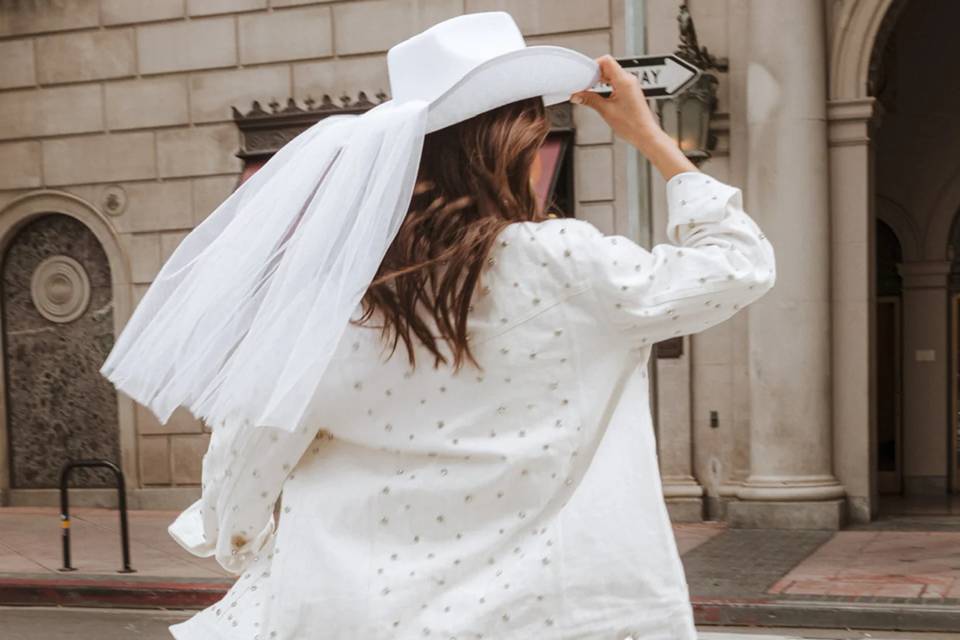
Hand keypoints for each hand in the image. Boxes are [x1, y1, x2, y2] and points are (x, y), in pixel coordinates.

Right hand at [570, 55, 696, 179]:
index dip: (593, 65)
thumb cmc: (632, 125)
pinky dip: (605, 85)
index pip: (606, 61)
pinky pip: (615, 82)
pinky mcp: (630, 91)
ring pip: (611, 74)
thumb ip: (590, 100)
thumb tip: (577, 95)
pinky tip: (599, 94)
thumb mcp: (606, 111)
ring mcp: (630, 85)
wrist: (645, 134)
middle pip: (607, 67)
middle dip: (594, 74)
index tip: (584, 75)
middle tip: (584, 85)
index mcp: (624, 81)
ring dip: (599, 80)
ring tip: (590, 91)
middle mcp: (629, 80)